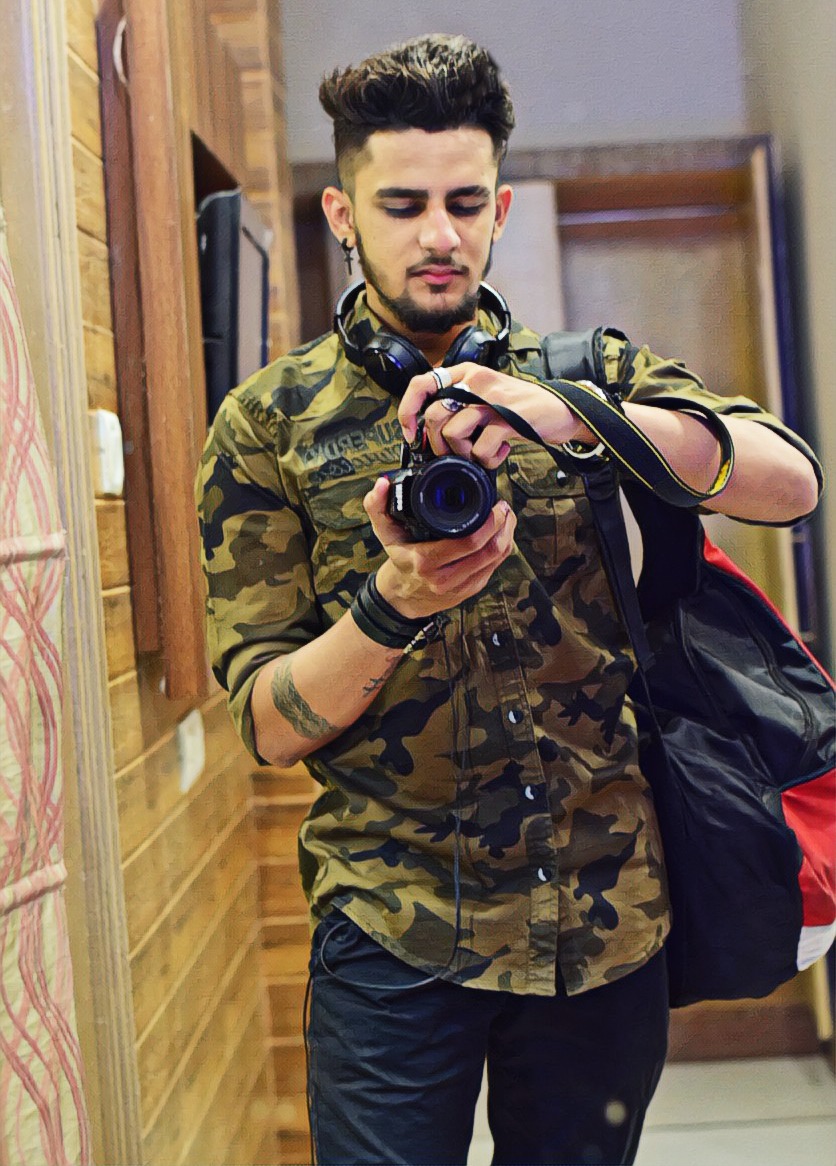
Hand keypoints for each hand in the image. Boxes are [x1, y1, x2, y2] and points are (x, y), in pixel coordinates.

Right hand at [362, 476, 516, 618]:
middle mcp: (445, 578)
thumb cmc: (398, 559)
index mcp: (425, 562)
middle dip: (503, 525)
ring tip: (506, 516)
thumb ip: (378, 506)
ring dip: (507, 535)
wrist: (403, 596)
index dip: (488, 522)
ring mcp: (461, 586)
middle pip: (489, 550)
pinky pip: (495, 567)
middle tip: (503, 506)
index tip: (494, 503)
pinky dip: (503, 547)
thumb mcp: (384, 533)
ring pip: (497, 559)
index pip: (468, 542)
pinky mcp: (472, 590)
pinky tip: (502, 533)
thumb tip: (383, 483)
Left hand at [398, 362, 589, 460]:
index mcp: (465, 372)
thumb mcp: (484, 396)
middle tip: (455, 454)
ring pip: (453, 432)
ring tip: (480, 453)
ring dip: (463, 454)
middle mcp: (475, 380)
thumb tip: (427, 433)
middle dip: (438, 444)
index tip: (411, 434)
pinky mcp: (508, 419)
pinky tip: (501, 453)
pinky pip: (480, 448)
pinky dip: (488, 459)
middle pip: (434, 416)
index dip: (408, 411)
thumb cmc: (518, 408)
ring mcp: (492, 399)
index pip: (421, 384)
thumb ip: (458, 405)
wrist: (560, 409)